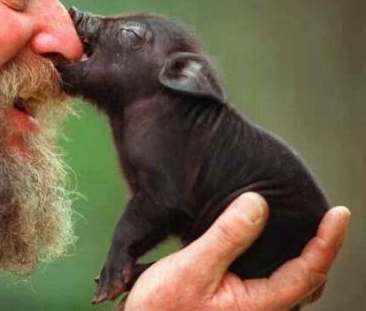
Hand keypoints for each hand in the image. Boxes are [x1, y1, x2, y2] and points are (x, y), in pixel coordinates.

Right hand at [118, 192, 349, 310]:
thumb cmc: (164, 305)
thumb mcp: (193, 267)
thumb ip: (227, 237)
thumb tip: (258, 204)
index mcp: (257, 304)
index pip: (308, 272)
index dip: (328, 242)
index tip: (340, 214)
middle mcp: (259, 308)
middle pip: (308, 279)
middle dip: (324, 248)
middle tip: (331, 219)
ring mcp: (249, 305)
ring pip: (292, 280)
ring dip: (306, 253)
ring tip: (311, 227)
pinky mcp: (237, 299)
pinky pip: (273, 277)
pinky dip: (283, 256)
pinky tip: (270, 240)